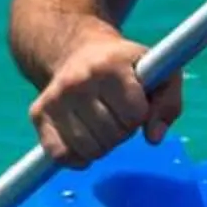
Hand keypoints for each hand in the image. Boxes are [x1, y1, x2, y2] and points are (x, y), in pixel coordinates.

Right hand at [30, 26, 183, 165]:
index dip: (140, 115)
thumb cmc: (126, 67)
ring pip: (89, 149)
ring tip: (102, 123)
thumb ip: (168, 104)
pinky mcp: (38, 113)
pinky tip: (83, 140)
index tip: (134, 102)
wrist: (77, 50)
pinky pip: (61, 155)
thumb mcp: (159, 73)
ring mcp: (55, 98)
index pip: (134, 115)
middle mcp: (78, 80)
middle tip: (116, 112)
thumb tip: (153, 139)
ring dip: (102, 145)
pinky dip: (77, 157)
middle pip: (113, 135)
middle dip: (122, 130)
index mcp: (110, 66)